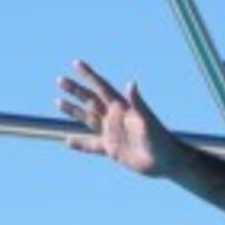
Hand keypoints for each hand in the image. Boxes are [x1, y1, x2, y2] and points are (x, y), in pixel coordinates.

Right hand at [56, 61, 177, 176]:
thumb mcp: (147, 120)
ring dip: (73, 111)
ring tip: (58, 102)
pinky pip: (92, 145)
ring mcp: (112, 133)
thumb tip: (131, 82)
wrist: (166, 161)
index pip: (101, 88)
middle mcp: (115, 118)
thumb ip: (138, 102)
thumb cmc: (160, 139)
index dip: (89, 75)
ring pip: (88, 119)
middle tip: (59, 80)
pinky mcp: (112, 150)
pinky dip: (81, 144)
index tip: (76, 63)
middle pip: (90, 100)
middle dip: (75, 90)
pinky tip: (68, 141)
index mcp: (122, 108)